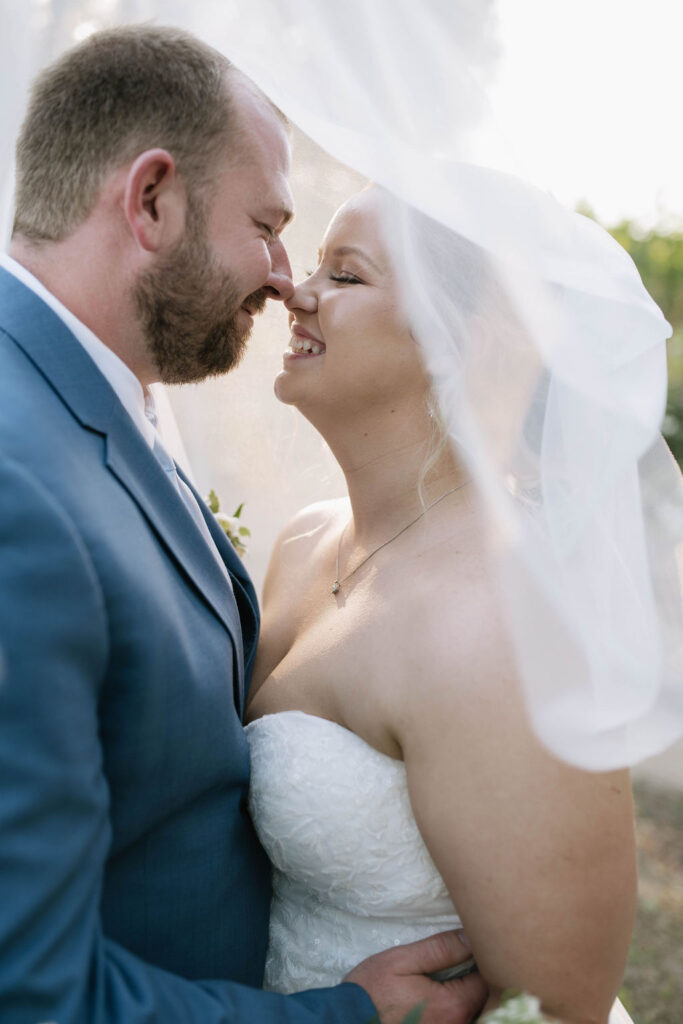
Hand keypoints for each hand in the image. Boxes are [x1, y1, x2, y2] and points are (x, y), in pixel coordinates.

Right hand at [344, 929, 488, 1023]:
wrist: (347, 1022)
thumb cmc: (372, 992)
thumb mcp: (402, 960)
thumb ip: (440, 949)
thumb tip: (469, 936)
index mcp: (452, 1005)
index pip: (486, 980)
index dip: (484, 959)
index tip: (474, 943)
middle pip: (484, 1000)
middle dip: (479, 978)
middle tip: (467, 957)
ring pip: (474, 1012)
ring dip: (470, 995)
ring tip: (457, 974)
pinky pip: (459, 1021)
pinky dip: (459, 1009)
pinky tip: (445, 994)